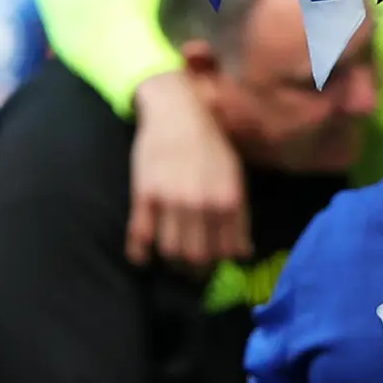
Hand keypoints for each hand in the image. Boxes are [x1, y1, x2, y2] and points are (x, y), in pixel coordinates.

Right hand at [126, 70, 252, 270]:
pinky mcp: (144, 194)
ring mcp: (171, 200)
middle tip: (188, 269)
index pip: (224, 252)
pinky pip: (140, 236)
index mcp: (228, 200)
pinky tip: (142, 257)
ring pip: (170, 251)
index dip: (217, 264)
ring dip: (169, 263)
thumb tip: (242, 253)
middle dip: (193, 271)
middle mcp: (201, 203)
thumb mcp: (234, 177)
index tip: (209, 264)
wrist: (176, 111)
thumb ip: (239, 216)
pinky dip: (139, 254)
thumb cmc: (209, 144)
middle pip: (197, 258)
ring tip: (168, 260)